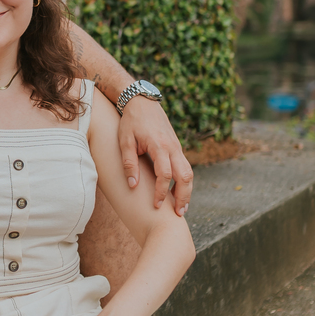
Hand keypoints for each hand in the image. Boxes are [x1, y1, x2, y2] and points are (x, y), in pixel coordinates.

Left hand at [118, 99, 192, 214]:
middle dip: (184, 196)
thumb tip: (133, 186)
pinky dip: (185, 181)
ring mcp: (177, 147)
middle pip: (185, 175)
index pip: (164, 174)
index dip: (162, 192)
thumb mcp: (125, 141)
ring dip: (187, 190)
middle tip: (179, 214)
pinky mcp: (177, 147)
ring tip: (182, 207)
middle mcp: (173, 147)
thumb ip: (129, 163)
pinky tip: (179, 193)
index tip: (157, 205)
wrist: (142, 101)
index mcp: (159, 145)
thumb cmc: (130, 122)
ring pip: (189, 172)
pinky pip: (185, 167)